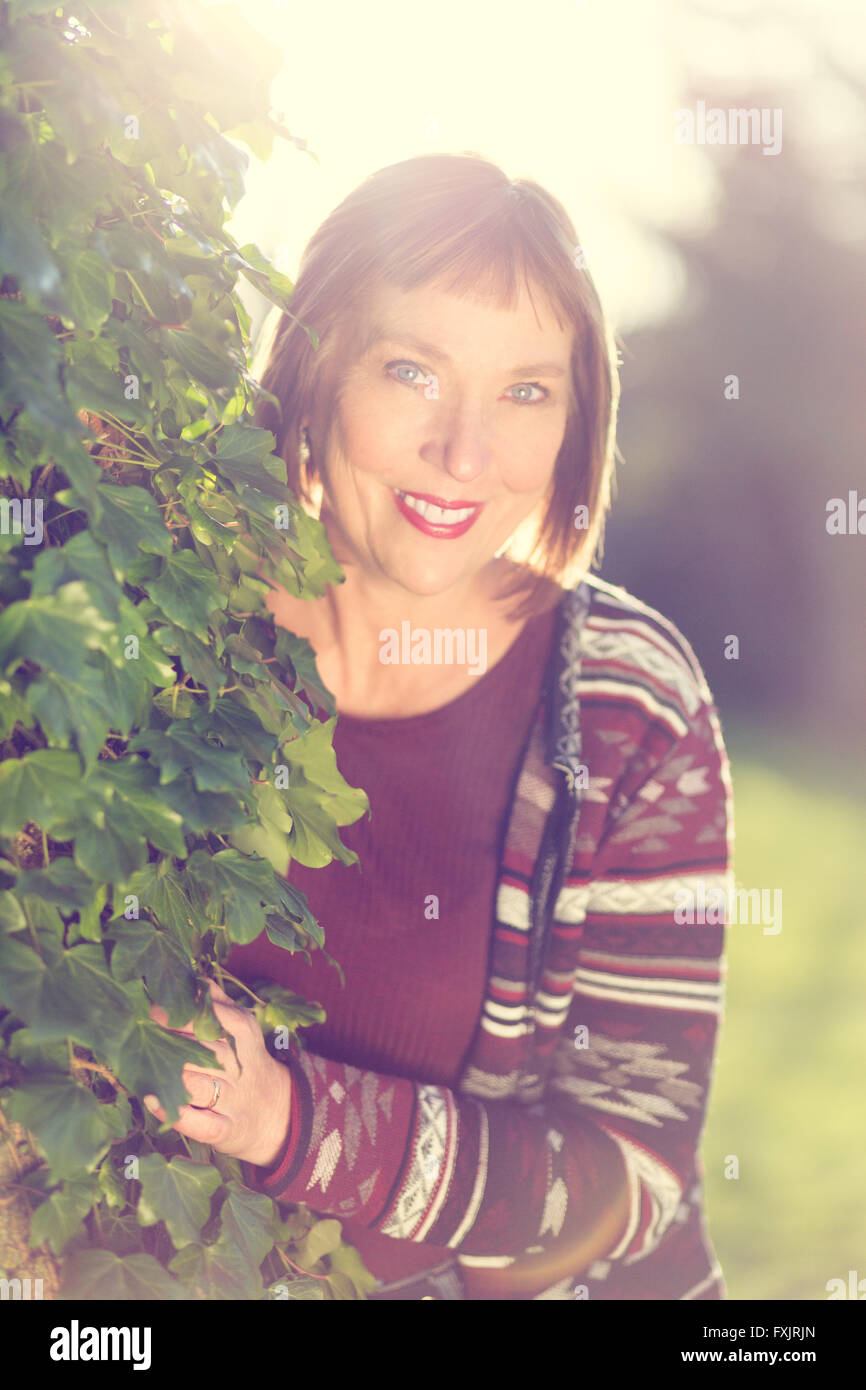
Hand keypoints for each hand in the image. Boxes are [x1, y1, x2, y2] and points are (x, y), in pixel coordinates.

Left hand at [143, 978, 292, 1168]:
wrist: (278, 1116)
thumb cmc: (248, 1066)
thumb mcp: (243, 1032)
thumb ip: (219, 1005)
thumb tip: (193, 976)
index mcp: (245, 1037)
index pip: (218, 1021)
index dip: (184, 1015)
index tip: (154, 1010)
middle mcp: (241, 1069)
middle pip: (207, 1051)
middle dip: (172, 1044)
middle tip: (139, 1037)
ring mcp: (234, 1102)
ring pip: (200, 1086)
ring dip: (171, 1076)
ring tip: (140, 1067)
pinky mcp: (226, 1131)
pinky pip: (200, 1124)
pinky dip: (176, 1115)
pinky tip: (153, 1102)